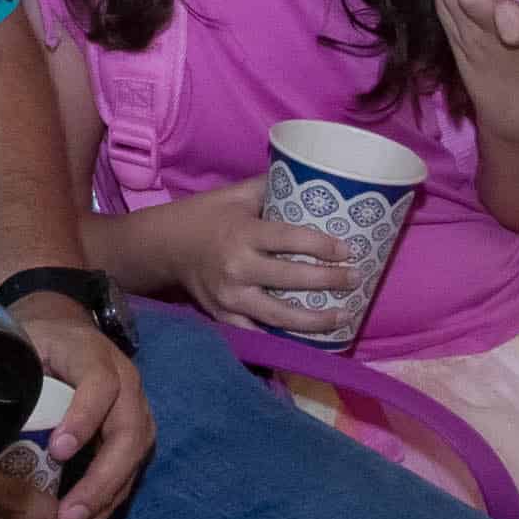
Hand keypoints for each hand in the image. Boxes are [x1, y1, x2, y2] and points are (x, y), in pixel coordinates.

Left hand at [0, 286, 155, 518]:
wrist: (62, 330)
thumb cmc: (28, 343)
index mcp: (90, 357)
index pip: (99, 386)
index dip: (84, 418)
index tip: (58, 450)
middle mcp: (123, 386)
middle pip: (128, 438)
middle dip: (98, 484)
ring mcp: (133, 416)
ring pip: (129, 470)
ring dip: (96, 512)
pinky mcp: (130, 445)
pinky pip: (122, 485)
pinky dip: (95, 516)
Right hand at [157, 177, 362, 342]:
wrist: (163, 248)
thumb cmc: (204, 216)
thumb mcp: (234, 195)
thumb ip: (271, 188)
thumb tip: (311, 178)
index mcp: (242, 234)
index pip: (290, 240)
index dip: (323, 246)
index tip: (348, 249)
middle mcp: (236, 269)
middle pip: (291, 280)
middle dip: (330, 281)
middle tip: (356, 278)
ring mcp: (229, 298)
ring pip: (279, 317)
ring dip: (316, 320)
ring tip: (344, 317)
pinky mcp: (223, 317)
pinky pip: (259, 334)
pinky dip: (286, 339)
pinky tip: (311, 340)